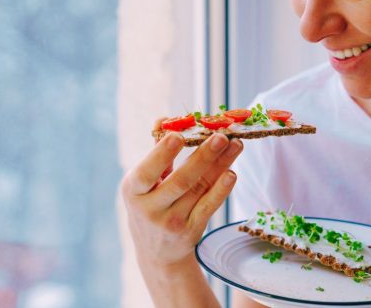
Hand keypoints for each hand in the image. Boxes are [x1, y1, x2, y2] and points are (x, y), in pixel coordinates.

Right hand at [121, 120, 243, 268]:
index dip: (162, 154)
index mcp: (134, 190)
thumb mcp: (143, 182)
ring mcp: (172, 222)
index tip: (178, 135)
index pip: (147, 172)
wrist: (157, 252)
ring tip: (236, 144)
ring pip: (200, 189)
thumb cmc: (150, 204)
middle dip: (203, 157)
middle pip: (181, 181)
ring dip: (220, 165)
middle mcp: (151, 209)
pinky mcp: (191, 231)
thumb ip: (157, 152)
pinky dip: (221, 190)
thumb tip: (164, 119)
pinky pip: (209, 207)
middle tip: (221, 136)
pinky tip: (232, 172)